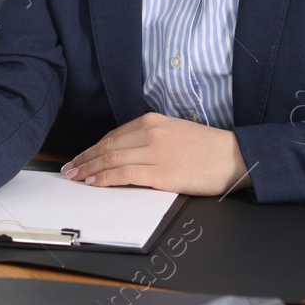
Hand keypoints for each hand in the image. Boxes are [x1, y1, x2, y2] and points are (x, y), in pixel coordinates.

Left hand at [63, 113, 251, 196]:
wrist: (235, 157)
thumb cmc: (207, 147)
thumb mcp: (173, 132)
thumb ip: (148, 138)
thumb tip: (123, 152)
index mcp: (151, 121)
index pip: (112, 136)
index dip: (92, 148)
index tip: (80, 157)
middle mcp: (150, 133)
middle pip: (107, 147)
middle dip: (84, 159)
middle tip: (69, 169)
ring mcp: (155, 153)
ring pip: (111, 161)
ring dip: (89, 170)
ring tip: (75, 177)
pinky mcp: (161, 173)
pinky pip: (125, 175)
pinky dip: (106, 179)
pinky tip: (95, 183)